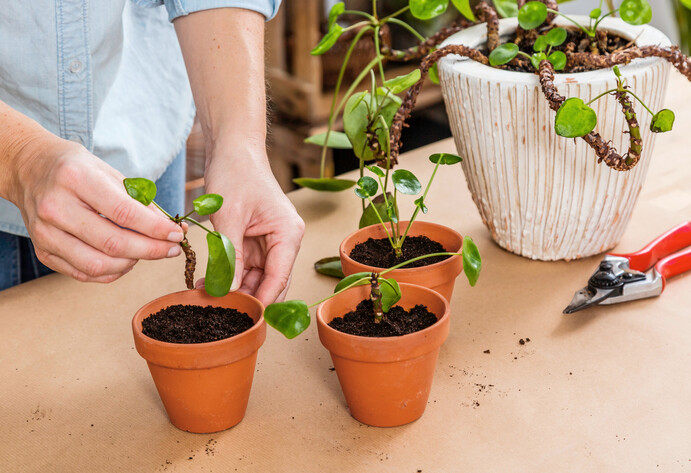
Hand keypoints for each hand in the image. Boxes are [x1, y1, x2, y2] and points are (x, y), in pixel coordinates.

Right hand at [8, 137, 184, 282]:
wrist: (31, 169)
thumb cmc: (78, 170)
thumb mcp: (111, 173)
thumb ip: (141, 202)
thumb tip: (172, 229)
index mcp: (76, 179)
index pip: (124, 213)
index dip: (156, 230)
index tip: (177, 235)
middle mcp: (56, 207)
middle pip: (113, 243)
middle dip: (151, 251)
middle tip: (172, 249)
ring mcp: (45, 233)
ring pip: (98, 265)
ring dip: (132, 264)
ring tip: (146, 252)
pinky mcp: (42, 251)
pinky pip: (84, 274)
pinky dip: (112, 272)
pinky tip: (126, 260)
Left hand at [202, 154, 304, 305]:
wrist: (232, 149)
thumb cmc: (236, 174)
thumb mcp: (229, 218)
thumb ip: (230, 257)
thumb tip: (227, 292)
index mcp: (288, 234)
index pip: (279, 278)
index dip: (261, 300)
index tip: (242, 318)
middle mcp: (284, 241)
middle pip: (271, 281)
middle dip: (247, 297)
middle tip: (220, 312)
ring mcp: (269, 241)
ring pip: (256, 277)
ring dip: (235, 288)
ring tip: (208, 296)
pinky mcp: (255, 240)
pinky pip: (245, 265)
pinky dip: (229, 274)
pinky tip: (210, 282)